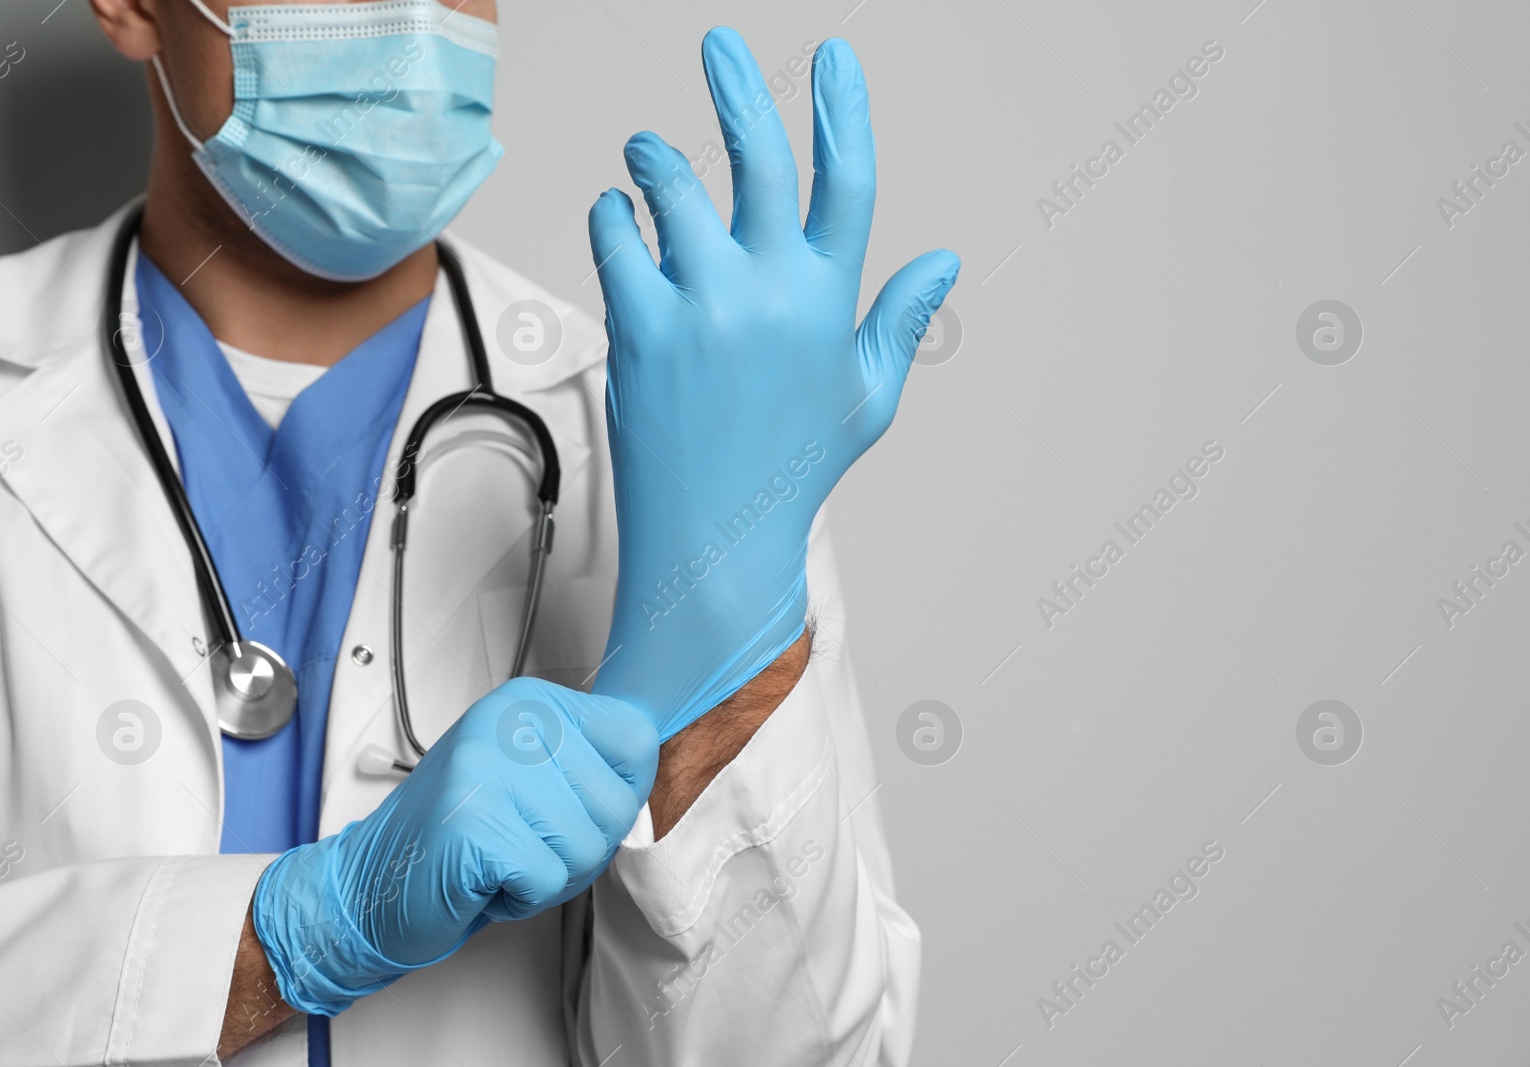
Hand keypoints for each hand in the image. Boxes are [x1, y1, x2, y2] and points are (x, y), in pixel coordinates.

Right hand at [249, 678, 657, 1015]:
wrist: (371, 883)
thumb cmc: (458, 836)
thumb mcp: (528, 775)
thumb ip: (585, 761)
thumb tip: (654, 751)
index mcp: (529, 702)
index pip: (634, 737)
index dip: (621, 792)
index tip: (575, 808)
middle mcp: (510, 723)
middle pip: (618, 803)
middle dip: (580, 848)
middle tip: (524, 845)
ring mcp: (490, 768)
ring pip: (587, 847)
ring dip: (550, 875)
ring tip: (501, 860)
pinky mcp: (476, 823)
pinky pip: (547, 879)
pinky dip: (521, 898)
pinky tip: (483, 879)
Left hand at [588, 28, 959, 737]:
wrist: (714, 543)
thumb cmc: (791, 472)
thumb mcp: (864, 399)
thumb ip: (898, 322)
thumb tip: (945, 263)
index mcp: (830, 302)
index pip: (847, 181)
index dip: (843, 111)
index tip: (833, 58)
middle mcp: (770, 292)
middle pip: (758, 158)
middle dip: (739, 89)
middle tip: (718, 45)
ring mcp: (703, 308)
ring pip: (670, 188)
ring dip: (654, 159)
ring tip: (647, 154)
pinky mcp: (641, 330)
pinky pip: (616, 239)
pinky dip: (611, 218)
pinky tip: (617, 220)